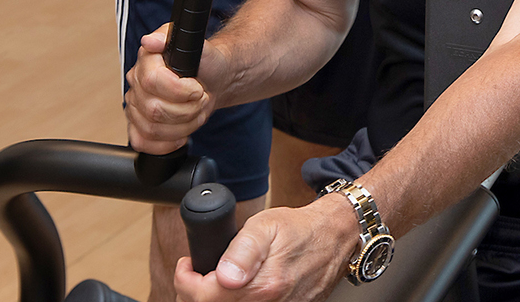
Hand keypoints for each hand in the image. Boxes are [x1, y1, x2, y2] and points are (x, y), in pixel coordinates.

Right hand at [125, 25, 220, 153]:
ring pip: (151, 128)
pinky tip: (181, 134)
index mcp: (146, 61)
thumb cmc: (205, 62)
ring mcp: (135, 106)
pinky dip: (165, 143)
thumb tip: (150, 41)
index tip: (197, 88)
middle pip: (154, 110)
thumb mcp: (196, 42)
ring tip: (195, 112)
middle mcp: (136, 84)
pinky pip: (142, 142)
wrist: (213, 80)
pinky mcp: (140, 126)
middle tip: (201, 99)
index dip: (180, 90)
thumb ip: (170, 36)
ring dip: (183, 125)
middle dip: (187, 109)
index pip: (152, 82)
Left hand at [175, 193, 357, 300]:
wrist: (333, 238)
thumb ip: (242, 250)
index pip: (203, 297)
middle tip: (197, 274)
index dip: (186, 280)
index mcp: (262, 285)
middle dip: (197, 293)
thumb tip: (223, 275)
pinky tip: (236, 289)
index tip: (188, 266)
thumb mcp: (266, 225)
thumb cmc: (299, 229)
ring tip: (214, 281)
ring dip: (214, 299)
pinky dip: (235, 301)